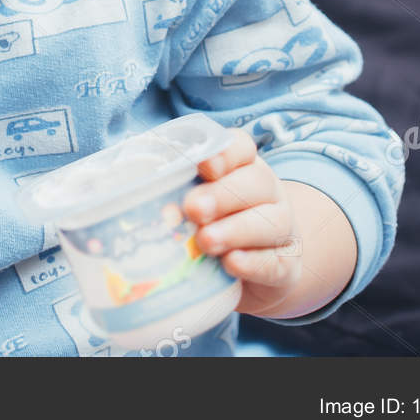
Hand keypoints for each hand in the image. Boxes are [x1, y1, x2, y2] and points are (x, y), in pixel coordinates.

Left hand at [182, 128, 303, 317]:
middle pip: (256, 182)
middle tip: (193, 209)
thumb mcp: (194, 203)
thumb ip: (174, 193)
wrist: (253, 271)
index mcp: (242, 168)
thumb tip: (132, 193)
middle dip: (223, 194)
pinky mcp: (286, 264)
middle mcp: (267, 192)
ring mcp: (283, 228)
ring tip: (205, 241)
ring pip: (271, 221)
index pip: (241, 147)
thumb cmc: (212, 227)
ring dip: (236, 230)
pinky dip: (253, 263)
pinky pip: (276, 261)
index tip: (203, 165)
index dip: (224, 153)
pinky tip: (231, 263)